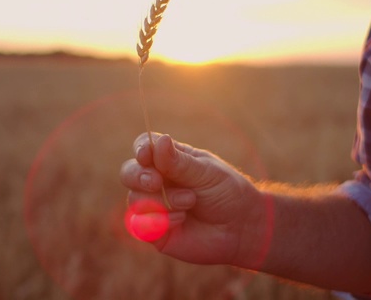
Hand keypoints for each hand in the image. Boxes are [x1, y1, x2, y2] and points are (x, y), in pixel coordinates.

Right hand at [120, 133, 266, 265]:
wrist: (242, 227)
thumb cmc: (227, 193)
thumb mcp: (206, 173)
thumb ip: (180, 162)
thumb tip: (159, 140)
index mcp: (169, 160)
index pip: (143, 148)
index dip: (140, 150)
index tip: (146, 155)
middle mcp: (156, 181)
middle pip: (129, 172)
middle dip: (139, 176)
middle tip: (157, 182)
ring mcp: (153, 206)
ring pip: (135, 199)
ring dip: (162, 201)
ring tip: (190, 202)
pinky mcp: (154, 230)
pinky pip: (140, 224)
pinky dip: (159, 221)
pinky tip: (181, 220)